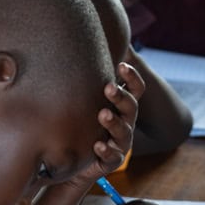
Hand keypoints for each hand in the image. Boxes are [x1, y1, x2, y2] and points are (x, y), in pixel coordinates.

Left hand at [68, 62, 143, 190]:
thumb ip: (84, 79)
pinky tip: (98, 145)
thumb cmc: (77, 123)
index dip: (132, 77)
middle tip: (108, 88)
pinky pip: (114, 157)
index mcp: (120, 106)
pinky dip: (107, 150)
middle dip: (121, 97)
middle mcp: (124, 122)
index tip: (121, 66)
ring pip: (124, 131)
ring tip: (102, 115)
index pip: (134, 89)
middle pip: (131, 107)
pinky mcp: (111, 161)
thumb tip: (75, 43)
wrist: (70, 161)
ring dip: (114, 122)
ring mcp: (120, 143)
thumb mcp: (81, 100)